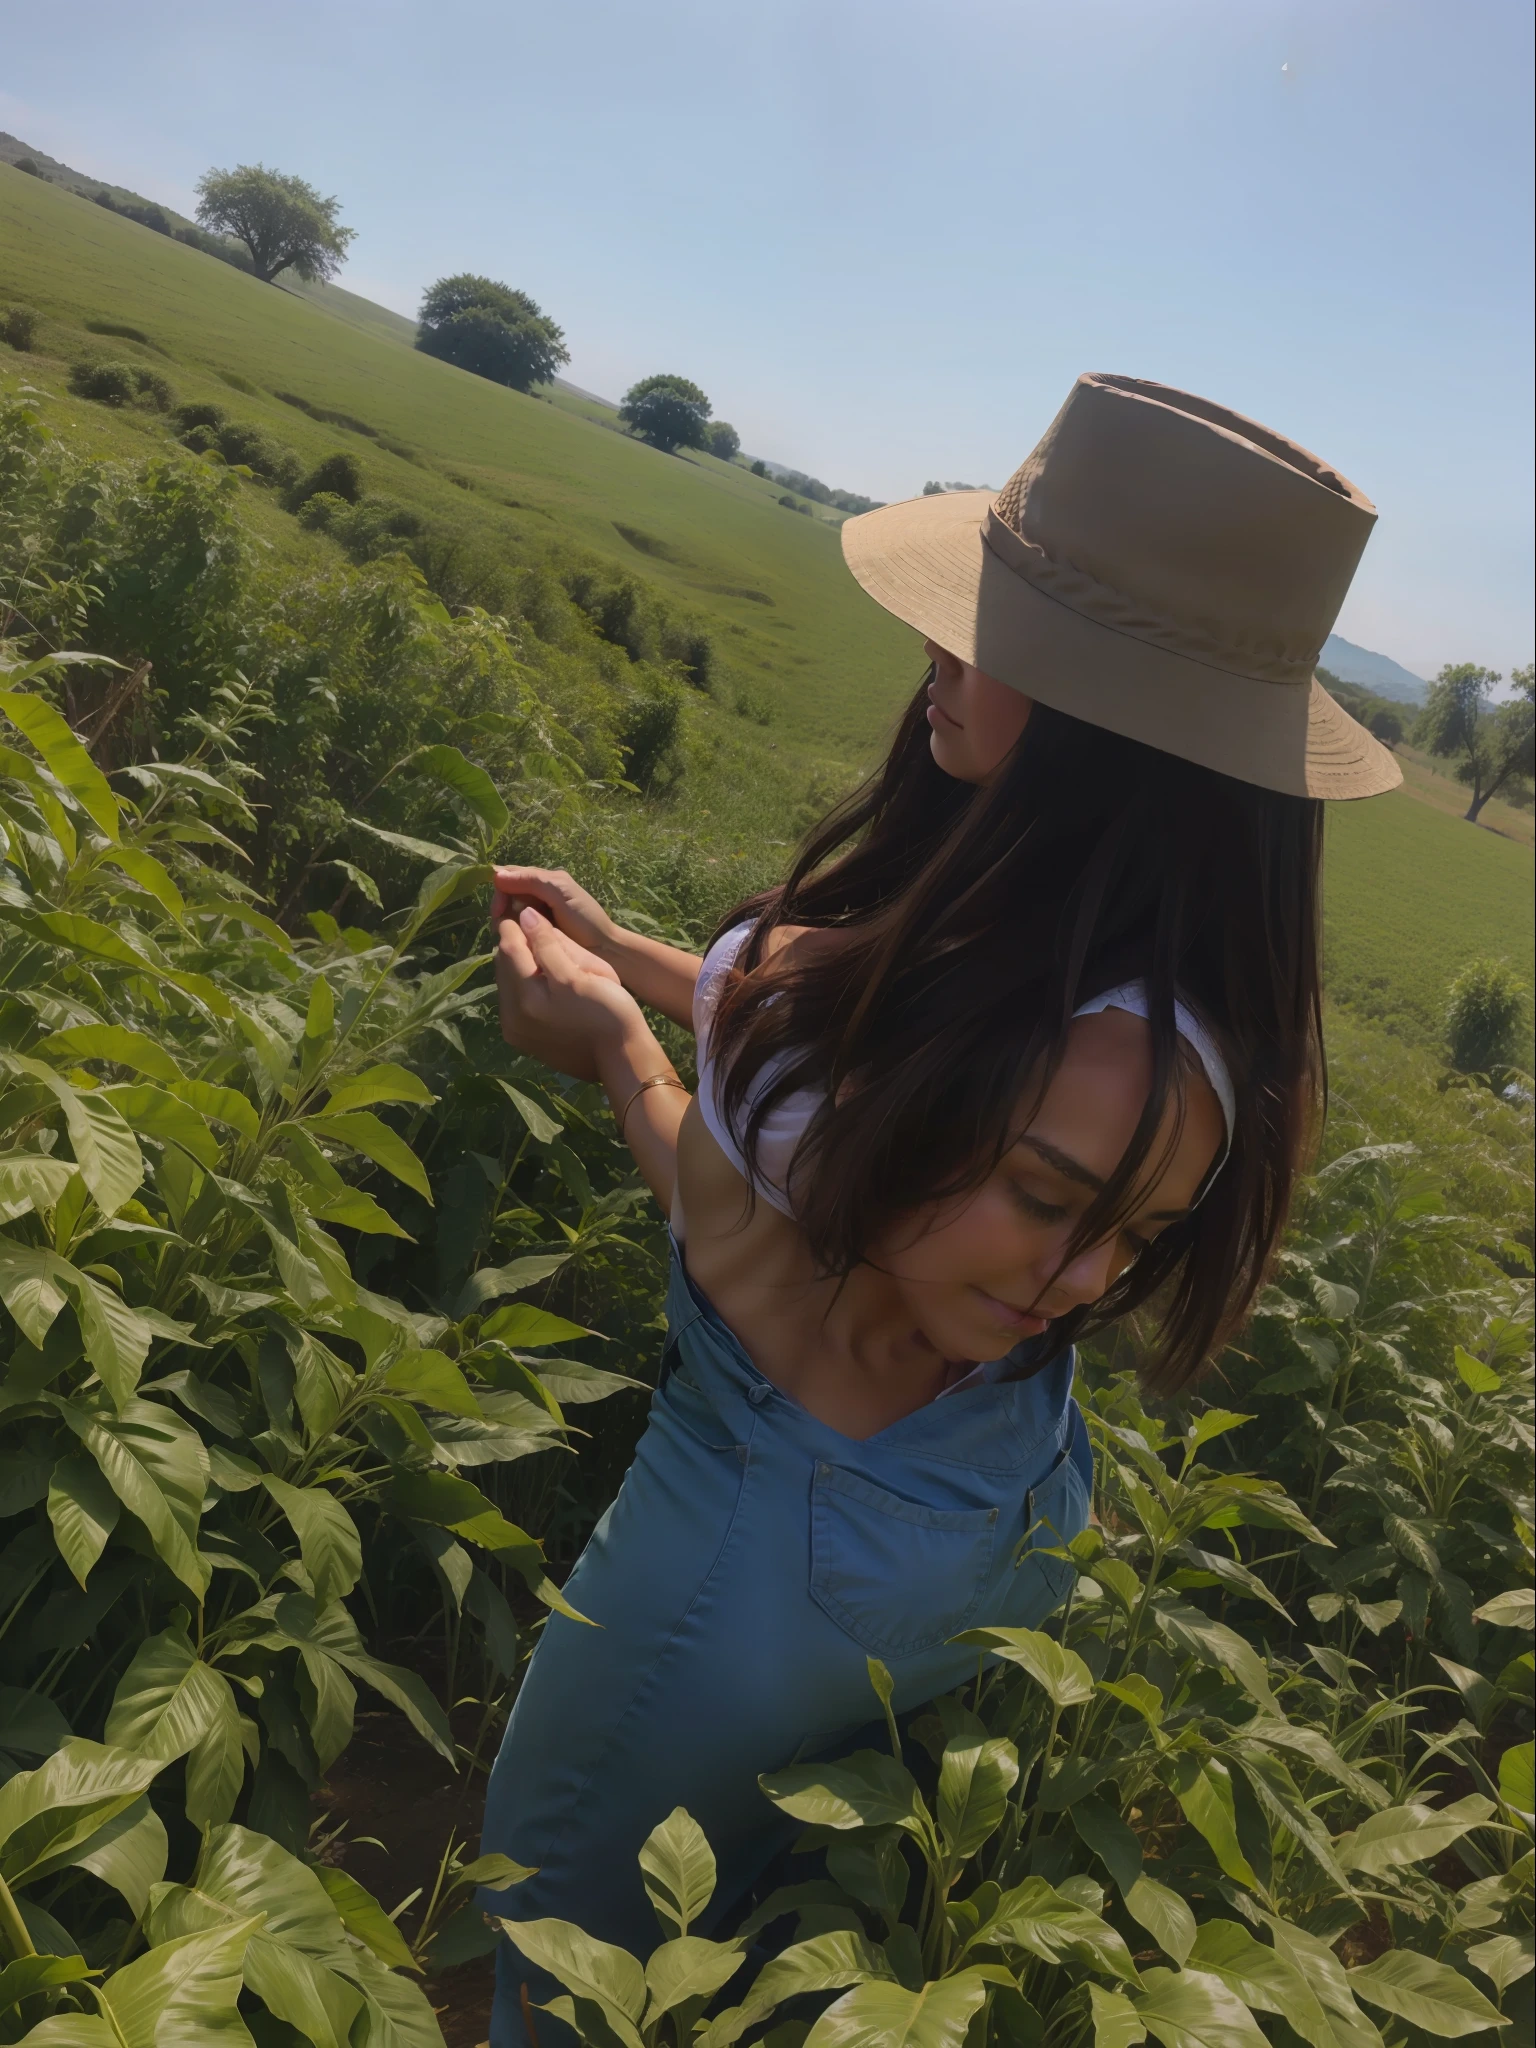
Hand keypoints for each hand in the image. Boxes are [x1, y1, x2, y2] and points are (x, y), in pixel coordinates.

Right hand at [490, 867, 618, 961]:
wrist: (604, 951)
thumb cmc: (586, 920)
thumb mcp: (561, 893)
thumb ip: (532, 880)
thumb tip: (496, 874)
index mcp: (544, 880)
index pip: (510, 875)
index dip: (499, 888)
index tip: (497, 909)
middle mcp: (537, 894)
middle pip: (506, 893)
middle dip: (501, 907)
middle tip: (502, 926)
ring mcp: (535, 914)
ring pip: (508, 911)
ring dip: (505, 921)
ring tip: (512, 935)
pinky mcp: (535, 932)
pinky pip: (515, 926)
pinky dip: (512, 931)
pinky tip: (515, 940)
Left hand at [494, 906, 646, 1083]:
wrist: (622, 1059)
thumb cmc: (610, 1011)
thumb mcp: (584, 970)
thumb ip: (550, 943)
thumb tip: (526, 916)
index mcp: (527, 996)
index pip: (509, 947)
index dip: (514, 924)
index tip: (523, 907)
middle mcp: (512, 1016)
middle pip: (503, 966)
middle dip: (514, 943)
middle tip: (530, 925)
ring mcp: (515, 1031)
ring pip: (506, 983)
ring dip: (516, 963)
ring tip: (537, 950)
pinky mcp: (522, 1040)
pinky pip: (513, 1002)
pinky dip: (520, 984)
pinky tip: (539, 980)